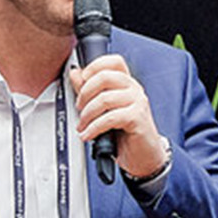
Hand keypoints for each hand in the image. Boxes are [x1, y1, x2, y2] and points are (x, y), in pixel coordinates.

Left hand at [70, 55, 166, 177]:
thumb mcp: (104, 110)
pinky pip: (110, 118)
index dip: (95, 66)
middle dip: (84, 93)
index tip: (81, 79)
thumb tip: (75, 73)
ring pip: (104, 99)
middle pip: (105, 77)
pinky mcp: (137, 118)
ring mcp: (138, 102)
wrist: (143, 156)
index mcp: (126, 84)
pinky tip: (88, 135)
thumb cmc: (125, 134)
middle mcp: (133, 89)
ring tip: (82, 126)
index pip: (114, 62)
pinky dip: (94, 128)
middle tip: (79, 108)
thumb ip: (89, 91)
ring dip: (86, 115)